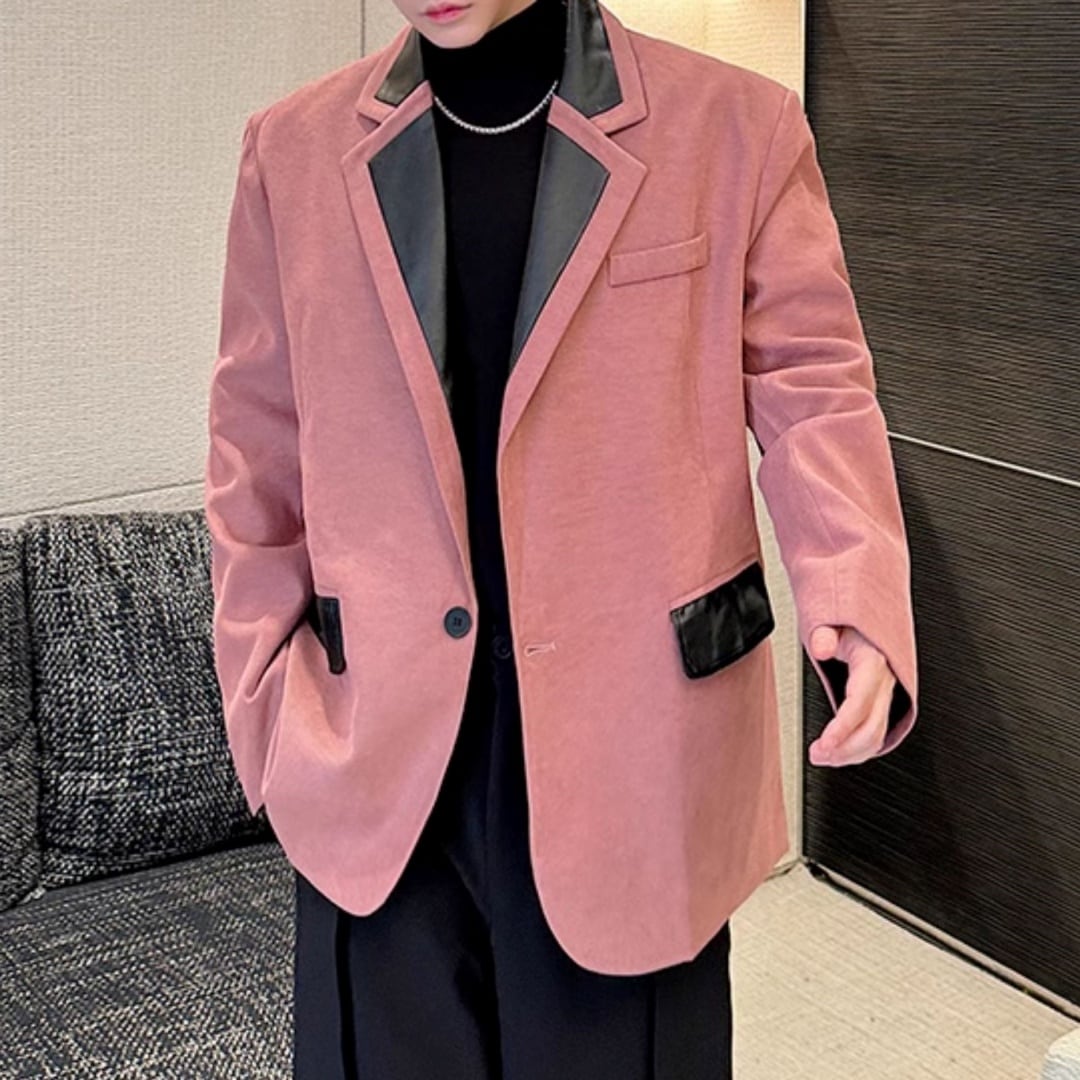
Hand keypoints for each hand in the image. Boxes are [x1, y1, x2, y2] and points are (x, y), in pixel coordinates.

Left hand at [807, 625, 894, 766]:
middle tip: (817, 755)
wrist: (864, 621)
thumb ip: (824, 634)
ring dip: (851, 753)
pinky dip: (858, 748)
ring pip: (877, 735)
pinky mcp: (881, 702)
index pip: (860, 703)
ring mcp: (886, 694)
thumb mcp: (832, 619)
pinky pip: (875, 732)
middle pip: (872, 727)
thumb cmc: (848, 621)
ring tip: (823, 757)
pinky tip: (838, 752)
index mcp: (873, 663)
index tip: (824, 744)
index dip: (843, 728)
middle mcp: (884, 682)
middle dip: (844, 748)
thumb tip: (821, 647)